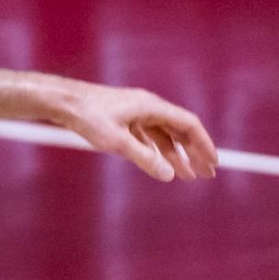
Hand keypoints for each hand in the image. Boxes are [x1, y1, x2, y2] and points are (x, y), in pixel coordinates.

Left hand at [59, 84, 216, 183]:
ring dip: (177, 156)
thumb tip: (169, 175)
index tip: (213, 162)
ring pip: (164, 136)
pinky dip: (158, 153)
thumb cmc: (89, 117)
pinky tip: (162, 167)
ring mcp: (137, 113)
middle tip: (208, 175)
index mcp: (152, 107)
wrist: (65, 102)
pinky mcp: (125, 120)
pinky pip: (149, 138)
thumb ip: (144, 158)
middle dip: (195, 153)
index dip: (203, 144)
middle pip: (180, 131)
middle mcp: (149, 108)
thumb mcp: (118, 142)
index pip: (188, 125)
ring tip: (188, 177)